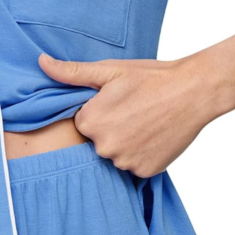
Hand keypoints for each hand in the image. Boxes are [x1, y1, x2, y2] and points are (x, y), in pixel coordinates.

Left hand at [39, 52, 222, 177]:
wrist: (194, 91)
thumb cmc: (151, 78)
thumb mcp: (109, 71)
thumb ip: (72, 72)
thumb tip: (41, 62)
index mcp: (90, 123)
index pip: (84, 124)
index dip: (101, 112)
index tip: (118, 102)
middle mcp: (104, 147)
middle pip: (99, 142)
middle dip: (113, 129)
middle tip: (135, 111)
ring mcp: (125, 162)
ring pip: (117, 156)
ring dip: (127, 143)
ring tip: (146, 122)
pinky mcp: (145, 172)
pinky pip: (136, 166)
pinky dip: (143, 155)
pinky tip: (154, 136)